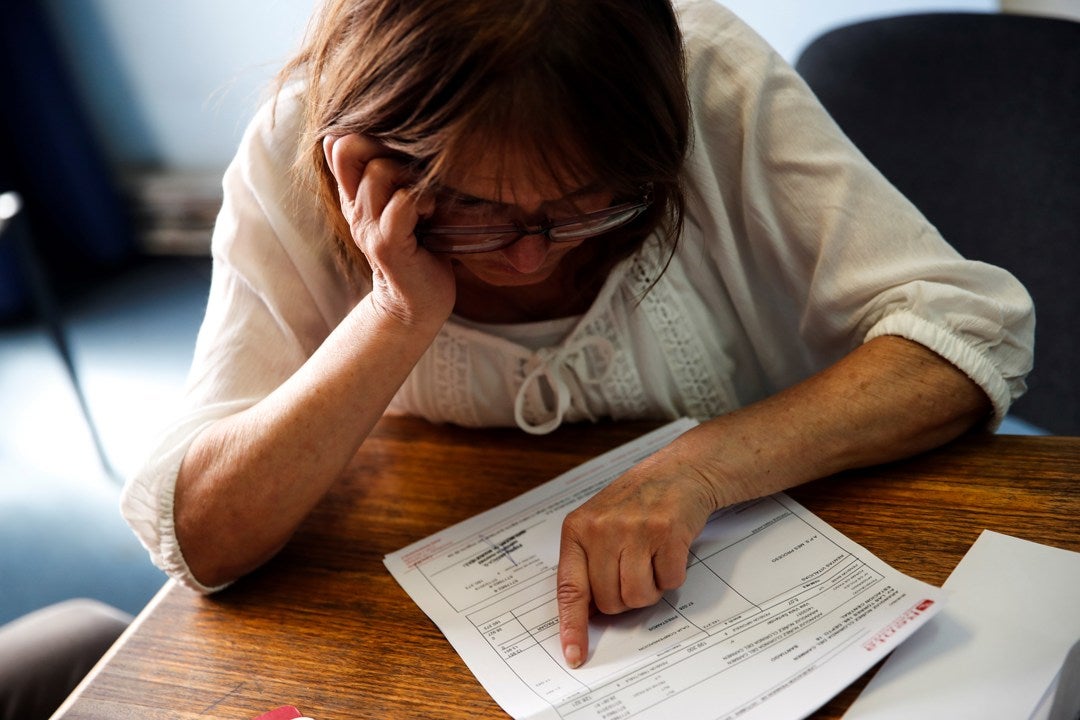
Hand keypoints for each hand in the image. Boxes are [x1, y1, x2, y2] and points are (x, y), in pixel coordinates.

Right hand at [323, 134, 455, 328]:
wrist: (416, 303)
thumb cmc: (419, 249)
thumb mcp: (401, 206)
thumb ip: (391, 177)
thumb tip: (386, 143)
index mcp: (354, 196)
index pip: (340, 145)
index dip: (366, 135)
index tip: (397, 151)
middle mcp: (354, 208)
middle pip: (354, 149)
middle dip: (390, 150)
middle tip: (415, 175)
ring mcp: (368, 227)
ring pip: (380, 172)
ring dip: (410, 177)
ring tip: (425, 200)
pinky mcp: (387, 245)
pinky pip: (401, 203)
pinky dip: (422, 201)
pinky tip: (431, 215)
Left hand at [556, 445, 719, 667]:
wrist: (679, 471)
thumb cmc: (636, 502)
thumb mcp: (598, 524)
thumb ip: (587, 563)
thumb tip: (587, 614)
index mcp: (577, 529)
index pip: (569, 588)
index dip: (571, 626)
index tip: (574, 655)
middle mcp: (602, 528)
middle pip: (609, 601)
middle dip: (625, 598)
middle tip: (634, 571)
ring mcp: (634, 529)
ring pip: (638, 596)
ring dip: (650, 589)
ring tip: (651, 560)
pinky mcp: (667, 532)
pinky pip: (669, 582)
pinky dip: (672, 575)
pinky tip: (669, 550)